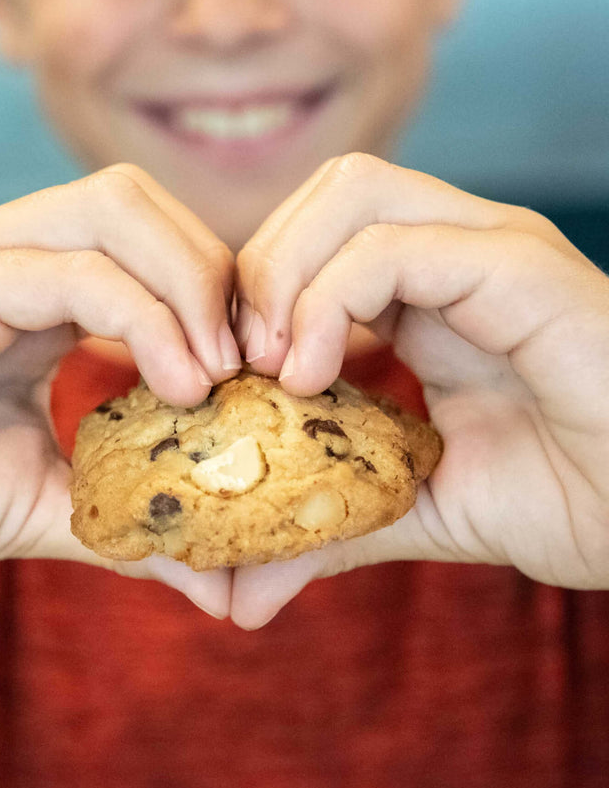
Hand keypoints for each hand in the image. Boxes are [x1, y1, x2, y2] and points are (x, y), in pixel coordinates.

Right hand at [0, 165, 240, 616]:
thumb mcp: (41, 505)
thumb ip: (131, 523)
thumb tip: (227, 581)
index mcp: (27, 291)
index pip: (149, 243)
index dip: (221, 296)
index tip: (267, 379)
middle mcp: (1, 255)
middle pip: (142, 202)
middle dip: (219, 274)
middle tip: (256, 367)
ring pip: (114, 209)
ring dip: (190, 283)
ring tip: (218, 375)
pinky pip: (65, 270)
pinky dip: (140, 316)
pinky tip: (176, 384)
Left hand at [230, 153, 608, 626]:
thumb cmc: (572, 501)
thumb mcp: (411, 511)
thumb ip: (322, 532)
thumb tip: (237, 596)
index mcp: (430, 288)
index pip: (314, 230)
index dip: (251, 285)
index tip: (216, 368)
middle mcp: (459, 249)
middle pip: (325, 190)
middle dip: (257, 266)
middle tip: (231, 360)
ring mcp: (493, 249)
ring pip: (352, 192)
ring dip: (283, 272)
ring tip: (269, 364)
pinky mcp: (522, 269)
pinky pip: (396, 247)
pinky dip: (329, 300)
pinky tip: (308, 374)